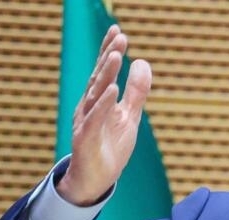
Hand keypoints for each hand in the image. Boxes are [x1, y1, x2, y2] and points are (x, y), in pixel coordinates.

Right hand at [58, 25, 151, 205]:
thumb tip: (143, 62)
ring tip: (115, 55)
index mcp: (99, 100)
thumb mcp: (129, 116)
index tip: (118, 31)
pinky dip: (103, 104)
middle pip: (99, 78)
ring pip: (95, 94)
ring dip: (105, 75)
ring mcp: (86, 122)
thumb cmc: (110, 146)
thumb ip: (137, 92)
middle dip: (108, 56)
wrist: (97, 180)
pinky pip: (95, 119)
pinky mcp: (87, 138)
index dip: (109, 51)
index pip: (104, 72)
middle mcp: (89, 107)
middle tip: (119, 37)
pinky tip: (112, 90)